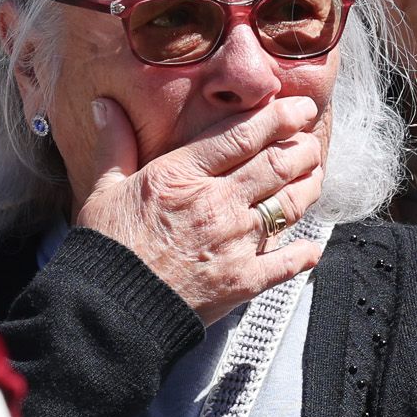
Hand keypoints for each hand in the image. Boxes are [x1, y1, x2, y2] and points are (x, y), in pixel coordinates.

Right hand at [74, 94, 324, 324]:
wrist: (110, 311)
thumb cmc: (105, 248)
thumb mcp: (104, 190)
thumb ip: (115, 144)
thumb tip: (103, 104)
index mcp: (181, 175)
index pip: (242, 134)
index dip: (278, 116)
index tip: (297, 106)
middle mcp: (215, 203)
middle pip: (276, 164)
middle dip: (302, 148)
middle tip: (310, 142)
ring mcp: (234, 242)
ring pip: (290, 205)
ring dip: (309, 187)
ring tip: (314, 177)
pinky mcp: (243, 280)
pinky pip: (287, 262)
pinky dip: (304, 253)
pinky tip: (310, 247)